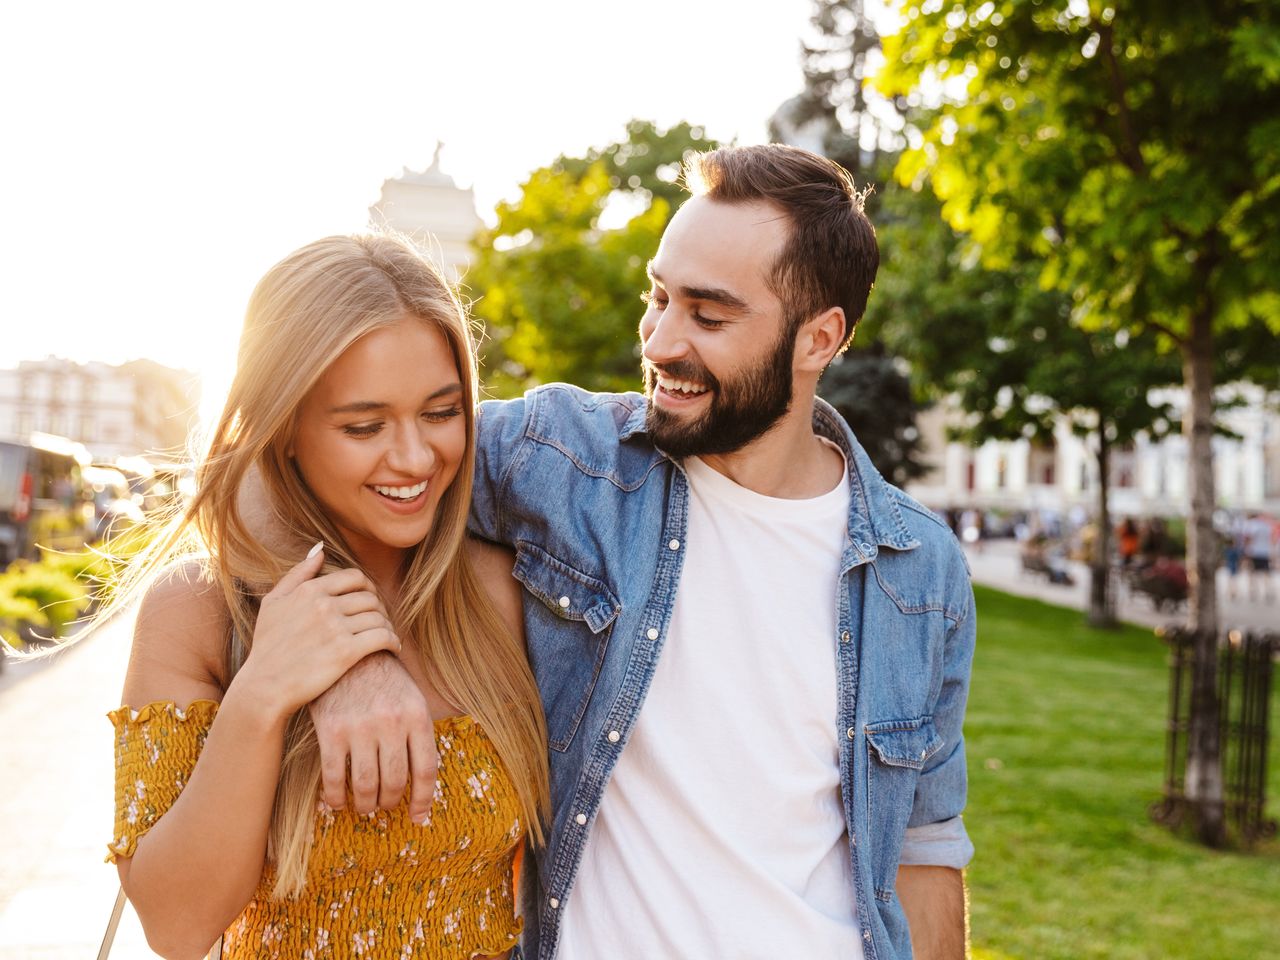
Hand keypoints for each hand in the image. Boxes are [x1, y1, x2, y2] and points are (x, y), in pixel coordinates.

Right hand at [241, 545, 400, 717]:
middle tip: (379, 620)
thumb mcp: (273, 603)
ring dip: (387, 626)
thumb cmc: (267, 646)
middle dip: (379, 608)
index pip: (355, 577)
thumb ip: (298, 573)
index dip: (368, 587)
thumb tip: (320, 549)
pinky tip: (393, 648)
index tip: (369, 600)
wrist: (264, 687)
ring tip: (386, 635)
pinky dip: (393, 641)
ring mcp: (335, 628)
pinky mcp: (346, 652)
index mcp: (309, 591)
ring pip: (378, 617)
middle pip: (370, 597)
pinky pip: (382, 637)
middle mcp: (324, 605)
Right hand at [309, 652, 438, 820]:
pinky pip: (334, 777)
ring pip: (365, 785)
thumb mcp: (411, 696)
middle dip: (390, 802)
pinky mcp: (331, 730)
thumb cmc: (383, 678)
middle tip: (385, 805)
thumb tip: (422, 778)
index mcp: (416, 715)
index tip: (418, 817)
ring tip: (365, 806)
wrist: (346, 651)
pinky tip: (337, 801)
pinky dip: (336, 796)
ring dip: (365, 804)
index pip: (425, 769)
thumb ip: (417, 732)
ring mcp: (360, 727)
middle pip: (394, 782)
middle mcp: (391, 723)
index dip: (423, 799)